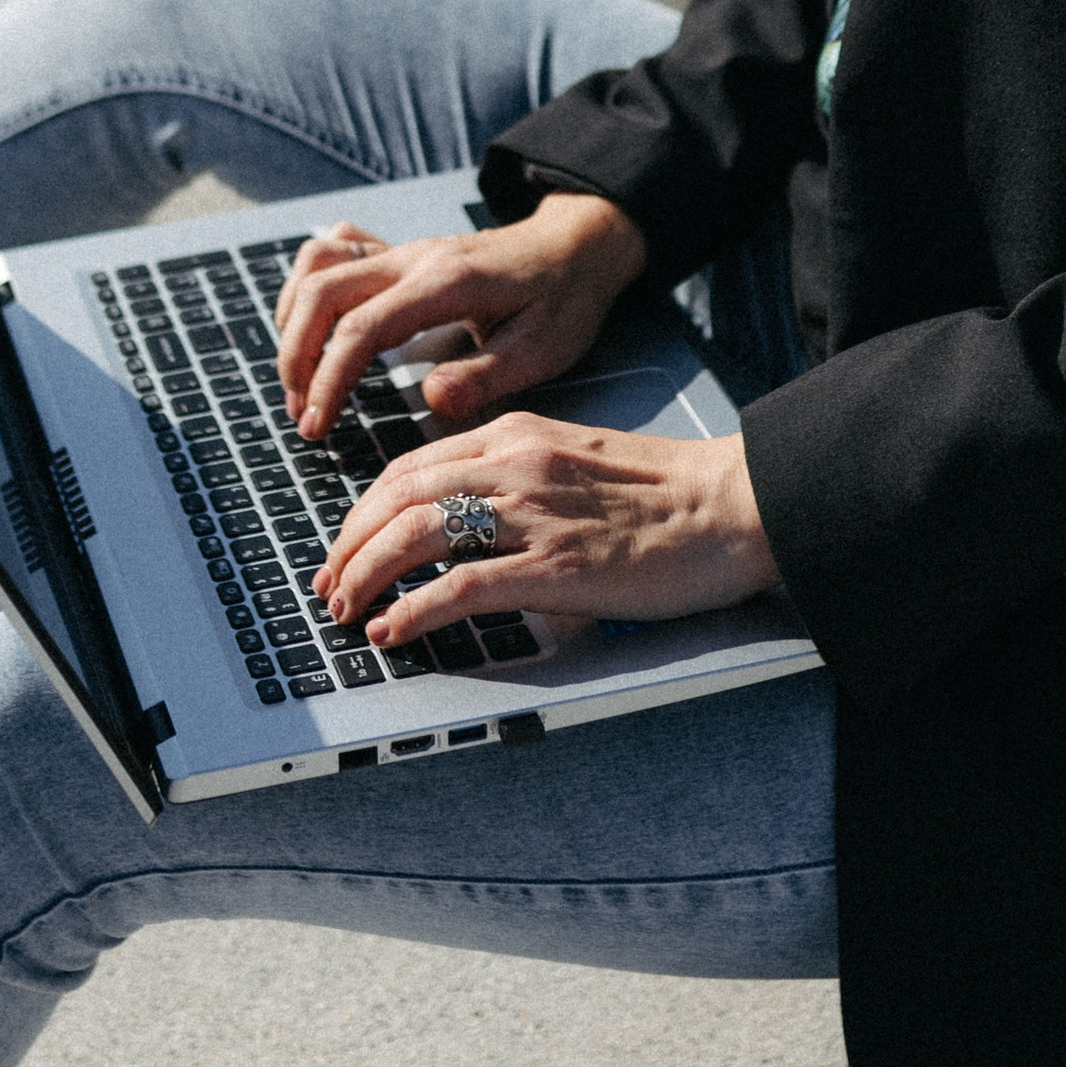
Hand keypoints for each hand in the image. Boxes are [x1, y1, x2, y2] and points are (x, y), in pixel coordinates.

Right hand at [272, 189, 647, 439]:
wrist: (576, 247)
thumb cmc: (563, 300)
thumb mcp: (543, 348)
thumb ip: (485, 375)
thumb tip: (430, 400)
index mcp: (445, 283)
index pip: (362, 327)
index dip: (329, 379)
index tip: (316, 427)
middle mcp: (413, 258)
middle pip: (321, 291)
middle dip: (297, 356)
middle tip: (303, 416)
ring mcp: (403, 251)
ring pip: (317, 264)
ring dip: (294, 320)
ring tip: (302, 378)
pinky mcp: (400, 254)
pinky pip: (335, 250)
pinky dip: (309, 285)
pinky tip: (317, 327)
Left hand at [316, 412, 779, 652]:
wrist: (735, 504)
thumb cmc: (668, 493)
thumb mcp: (578, 462)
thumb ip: (522, 479)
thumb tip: (472, 523)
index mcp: (519, 435)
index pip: (413, 465)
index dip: (365, 509)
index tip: (347, 544)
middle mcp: (516, 465)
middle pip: (399, 496)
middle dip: (350, 543)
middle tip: (330, 584)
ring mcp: (535, 514)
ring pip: (416, 533)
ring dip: (366, 575)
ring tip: (345, 609)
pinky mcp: (558, 567)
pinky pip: (463, 587)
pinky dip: (414, 611)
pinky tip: (392, 631)